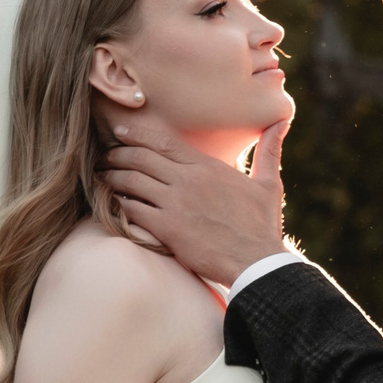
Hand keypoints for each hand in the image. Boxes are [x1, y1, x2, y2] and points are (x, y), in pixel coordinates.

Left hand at [101, 119, 289, 287]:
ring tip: (101, 178)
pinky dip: (120, 204)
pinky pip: (134, 210)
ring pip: (132, 182)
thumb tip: (282, 120)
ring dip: (112, 178)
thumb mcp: (269, 183)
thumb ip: (269, 150)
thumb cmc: (262, 225)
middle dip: (117, 155)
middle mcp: (188, 180)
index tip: (120, 133)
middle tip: (103, 157)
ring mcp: (175, 204)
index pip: (164, 143)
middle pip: (141, 158)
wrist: (257, 261)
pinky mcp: (167, 228)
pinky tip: (113, 204)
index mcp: (207, 167)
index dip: (138, 136)